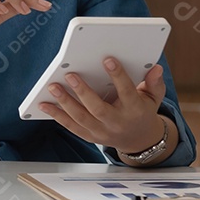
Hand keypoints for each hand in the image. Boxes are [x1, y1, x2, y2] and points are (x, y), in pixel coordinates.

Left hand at [40, 56, 167, 153]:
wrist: (139, 140)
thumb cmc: (142, 112)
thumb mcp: (153, 98)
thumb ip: (154, 83)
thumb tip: (155, 67)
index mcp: (134, 111)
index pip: (127, 92)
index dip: (118, 76)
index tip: (107, 59)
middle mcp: (117, 123)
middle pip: (98, 108)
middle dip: (83, 91)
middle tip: (70, 74)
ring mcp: (102, 132)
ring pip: (81, 118)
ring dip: (65, 102)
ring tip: (53, 86)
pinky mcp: (89, 136)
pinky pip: (71, 126)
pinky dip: (56, 115)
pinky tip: (44, 104)